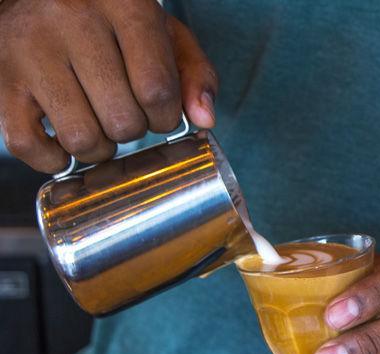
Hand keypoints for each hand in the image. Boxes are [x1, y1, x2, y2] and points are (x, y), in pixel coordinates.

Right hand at [0, 0, 217, 172]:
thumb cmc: (111, 22)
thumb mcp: (163, 34)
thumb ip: (194, 74)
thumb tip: (205, 121)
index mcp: (124, 5)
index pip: (156, 88)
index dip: (167, 117)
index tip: (160, 114)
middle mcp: (72, 20)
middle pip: (122, 119)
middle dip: (134, 131)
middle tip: (126, 115)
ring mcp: (30, 50)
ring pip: (81, 138)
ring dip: (100, 149)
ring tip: (100, 126)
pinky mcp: (1, 79)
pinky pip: (27, 145)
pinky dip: (53, 159)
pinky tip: (65, 144)